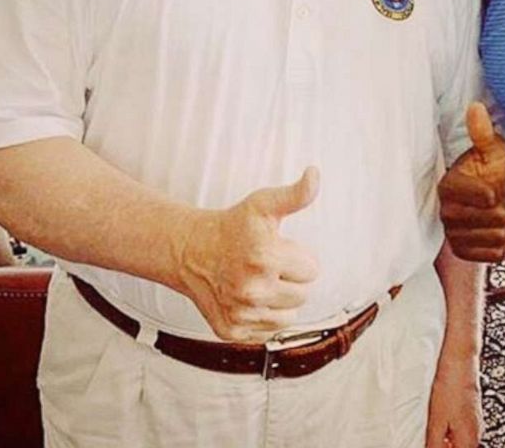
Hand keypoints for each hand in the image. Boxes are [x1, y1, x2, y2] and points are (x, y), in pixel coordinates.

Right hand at [177, 167, 319, 342]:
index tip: (278, 248)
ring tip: (259, 281)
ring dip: (280, 299)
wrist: (190, 250)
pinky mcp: (231, 331)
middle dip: (291, 278)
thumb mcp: (263, 204)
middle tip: (267, 264)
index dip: (298, 256)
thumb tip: (314, 174)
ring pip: (289, 316)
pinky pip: (268, 331)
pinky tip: (248, 298)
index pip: (312, 270)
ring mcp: (241, 314)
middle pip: (303, 294)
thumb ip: (296, 194)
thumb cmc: (232, 226)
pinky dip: (263, 316)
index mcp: (264, 257)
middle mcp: (252, 290)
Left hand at [425, 352, 481, 447]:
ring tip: (434, 428)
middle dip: (445, 446)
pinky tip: (440, 419)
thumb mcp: (436, 421)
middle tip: (431, 439)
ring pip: (461, 440)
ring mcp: (476, 419)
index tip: (431, 445)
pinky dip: (451, 428)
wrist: (459, 359)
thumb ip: (434, 444)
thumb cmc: (450, 385)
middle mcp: (476, 432)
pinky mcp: (472, 408)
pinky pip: (461, 427)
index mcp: (468, 439)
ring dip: (448, 439)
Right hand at [438, 102, 504, 261]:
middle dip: (501, 208)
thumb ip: (482, 132)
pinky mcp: (464, 252)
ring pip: (495, 236)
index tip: (495, 183)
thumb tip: (475, 108)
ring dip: (502, 225)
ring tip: (495, 212)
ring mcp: (454, 235)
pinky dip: (501, 243)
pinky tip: (494, 229)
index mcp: (448, 186)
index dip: (497, 191)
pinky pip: (494, 254)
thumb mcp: (492, 148)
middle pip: (493, 218)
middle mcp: (446, 213)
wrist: (495, 192)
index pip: (486, 197)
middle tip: (497, 198)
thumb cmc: (493, 167)